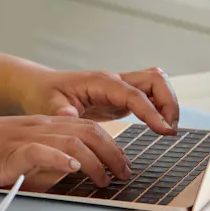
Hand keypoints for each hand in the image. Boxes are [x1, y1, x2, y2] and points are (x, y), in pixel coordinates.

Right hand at [0, 115, 130, 191]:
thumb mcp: (24, 156)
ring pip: (70, 141)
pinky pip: (40, 151)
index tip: (123, 165)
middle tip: (124, 174)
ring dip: (93, 161)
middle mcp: (39, 127)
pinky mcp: (10, 151)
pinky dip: (59, 159)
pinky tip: (72, 168)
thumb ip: (49, 162)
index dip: (111, 145)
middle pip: (87, 131)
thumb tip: (75, 174)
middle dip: (112, 153)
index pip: (87, 128)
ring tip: (104, 179)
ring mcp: (25, 136)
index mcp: (44, 126)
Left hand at [13, 67, 179, 135]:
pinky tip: (159, 126)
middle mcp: (114, 80)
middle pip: (155, 80)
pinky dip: (160, 107)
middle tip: (169, 130)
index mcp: (100, 82)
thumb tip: (69, 115)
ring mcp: (120, 87)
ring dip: (168, 103)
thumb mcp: (46, 104)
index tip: (164, 130)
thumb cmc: (44, 94)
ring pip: (157, 83)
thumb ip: (59, 111)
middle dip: (168, 102)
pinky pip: (150, 95)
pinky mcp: (122, 97)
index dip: (152, 111)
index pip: (134, 93)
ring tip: (167, 129)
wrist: (40, 87)